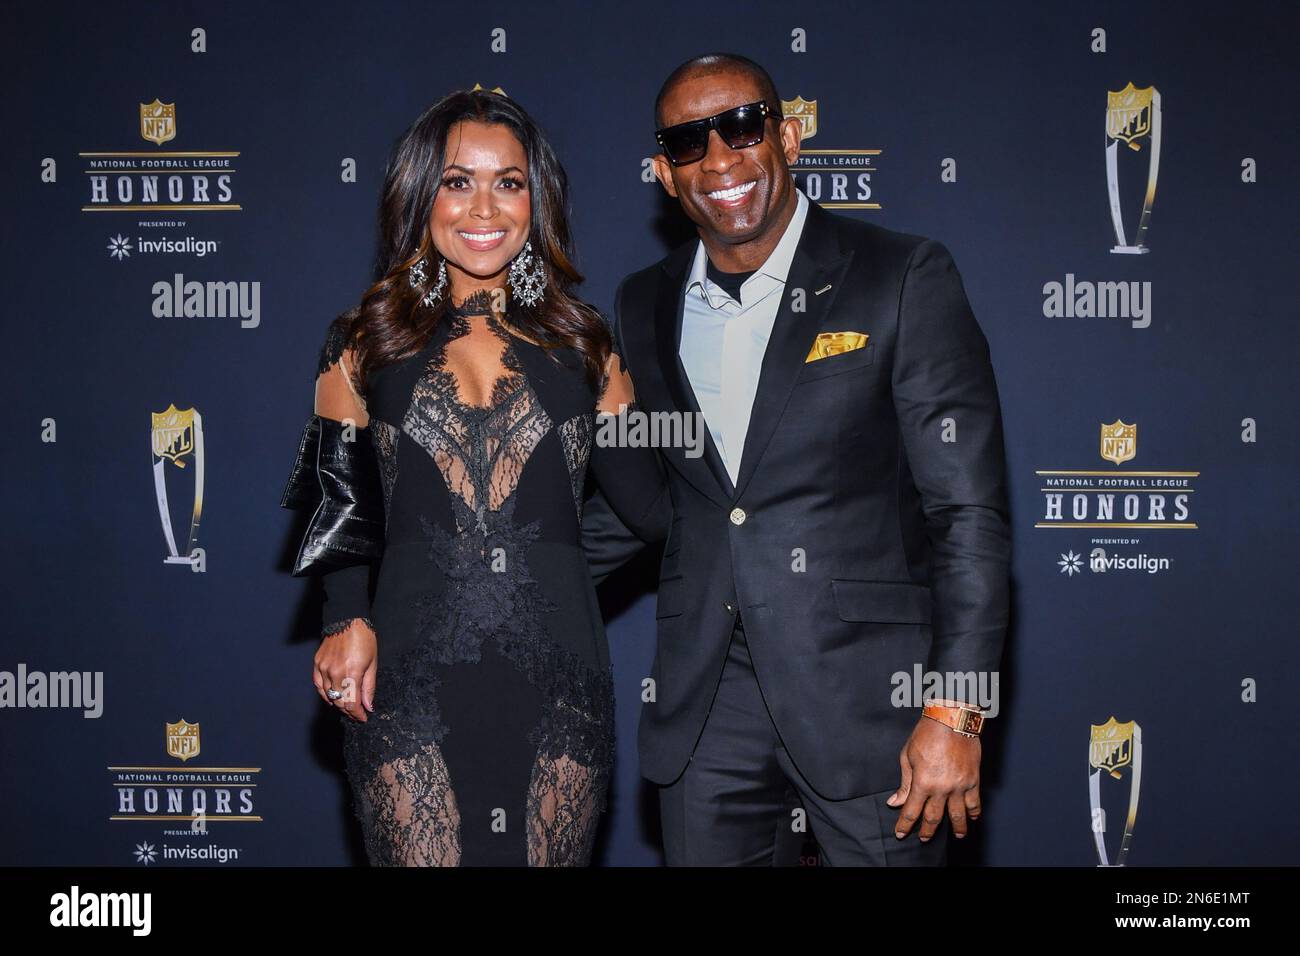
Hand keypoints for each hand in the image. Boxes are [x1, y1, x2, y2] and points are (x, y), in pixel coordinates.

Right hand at [312, 619, 377, 721]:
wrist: (348, 620)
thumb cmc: (364, 639)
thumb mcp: (372, 664)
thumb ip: (369, 687)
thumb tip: (368, 706)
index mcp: (351, 673)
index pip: (351, 703)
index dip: (357, 714)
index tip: (363, 718)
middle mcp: (335, 672)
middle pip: (339, 701)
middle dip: (349, 711)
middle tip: (357, 714)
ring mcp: (323, 668)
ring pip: (328, 695)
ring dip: (338, 703)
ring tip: (347, 706)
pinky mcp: (317, 664)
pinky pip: (319, 685)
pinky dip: (325, 694)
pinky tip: (333, 696)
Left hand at [888, 715, 981, 840]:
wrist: (951, 718)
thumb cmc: (926, 734)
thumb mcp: (908, 756)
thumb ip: (904, 783)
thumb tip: (895, 802)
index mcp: (923, 782)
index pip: (912, 811)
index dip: (905, 825)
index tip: (901, 833)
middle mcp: (942, 788)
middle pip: (934, 817)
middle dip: (927, 830)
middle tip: (924, 838)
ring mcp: (960, 785)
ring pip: (958, 815)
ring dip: (957, 828)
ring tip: (958, 836)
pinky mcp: (973, 779)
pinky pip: (975, 802)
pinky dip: (974, 812)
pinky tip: (972, 817)